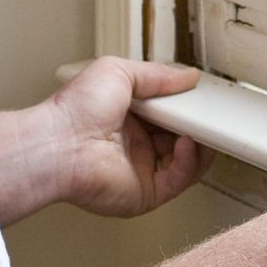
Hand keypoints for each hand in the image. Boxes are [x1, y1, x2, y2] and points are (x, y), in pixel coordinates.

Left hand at [45, 58, 205, 217]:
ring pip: (186, 162)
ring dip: (199, 143)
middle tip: (208, 111)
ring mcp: (142, 171)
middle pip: (182, 137)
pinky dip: (190, 162)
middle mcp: (136, 146)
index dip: (185, 106)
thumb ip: (157, 74)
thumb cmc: (75, 109)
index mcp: (128, 119)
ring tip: (201, 126)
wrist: (58, 143)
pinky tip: (187, 143)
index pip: (169, 114)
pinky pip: (179, 180)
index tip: (201, 96)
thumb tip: (187, 75)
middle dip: (197, 124)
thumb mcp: (119, 72)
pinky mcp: (146, 193)